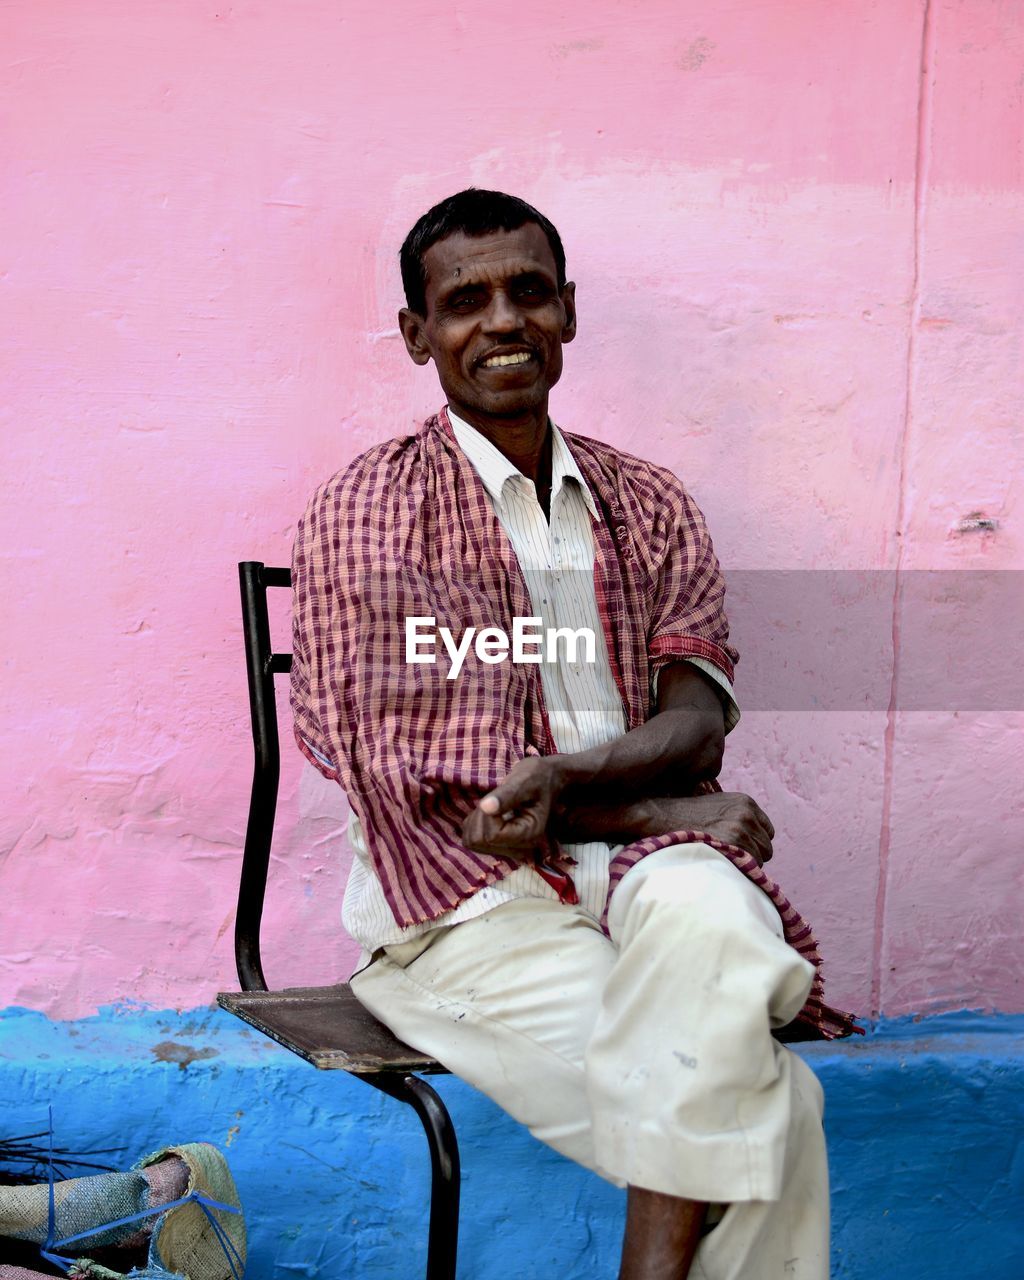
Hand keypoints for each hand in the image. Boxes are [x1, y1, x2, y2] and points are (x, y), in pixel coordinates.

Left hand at [462, 757, 566, 858]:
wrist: (546, 780)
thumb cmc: (536, 777)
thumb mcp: (523, 780)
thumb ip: (505, 795)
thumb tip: (485, 807)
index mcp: (530, 835)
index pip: (492, 836)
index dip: (488, 815)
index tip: (501, 798)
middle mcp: (520, 849)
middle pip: (479, 841)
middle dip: (481, 816)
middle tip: (498, 800)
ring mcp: (509, 850)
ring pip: (472, 841)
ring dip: (477, 819)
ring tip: (497, 805)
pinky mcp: (499, 847)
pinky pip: (471, 840)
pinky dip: (475, 824)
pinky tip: (492, 813)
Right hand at [646, 792, 775, 864]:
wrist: (662, 817)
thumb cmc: (686, 815)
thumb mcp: (717, 805)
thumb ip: (738, 816)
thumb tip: (753, 839)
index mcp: (746, 802)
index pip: (767, 831)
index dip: (754, 842)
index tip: (740, 847)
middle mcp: (747, 814)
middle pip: (767, 847)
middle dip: (752, 854)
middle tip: (729, 857)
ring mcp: (741, 829)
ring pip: (759, 859)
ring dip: (744, 864)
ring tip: (722, 859)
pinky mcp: (734, 844)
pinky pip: (749, 867)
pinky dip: (739, 870)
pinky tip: (722, 863)